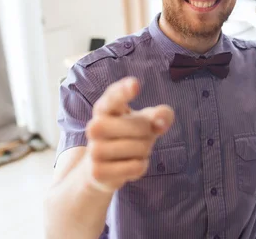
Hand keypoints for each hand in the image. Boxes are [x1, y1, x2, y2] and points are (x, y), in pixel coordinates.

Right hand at [83, 77, 173, 193]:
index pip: (114, 96)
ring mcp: (94, 149)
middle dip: (148, 132)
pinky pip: (136, 167)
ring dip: (144, 151)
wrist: (101, 168)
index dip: (124, 91)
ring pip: (141, 148)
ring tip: (131, 151)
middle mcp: (94, 126)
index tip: (135, 84)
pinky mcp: (98, 171)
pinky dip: (140, 166)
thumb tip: (161, 121)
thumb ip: (160, 115)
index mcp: (105, 108)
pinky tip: (128, 164)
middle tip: (137, 136)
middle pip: (141, 125)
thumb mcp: (146, 120)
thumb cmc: (128, 135)